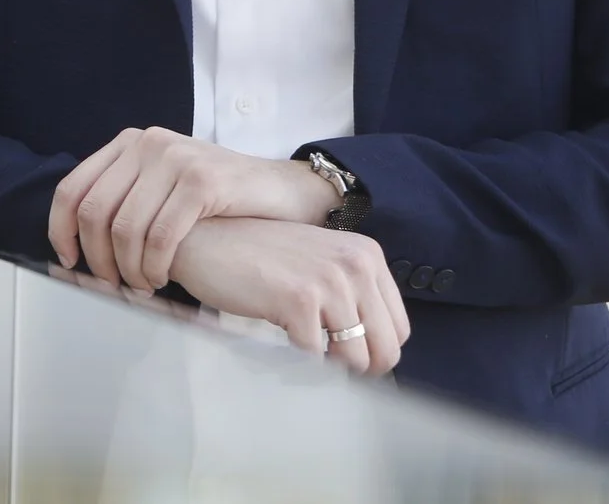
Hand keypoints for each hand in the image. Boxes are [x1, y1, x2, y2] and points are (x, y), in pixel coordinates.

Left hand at [48, 126, 334, 290]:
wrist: (283, 190)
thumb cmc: (220, 199)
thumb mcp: (164, 185)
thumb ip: (126, 198)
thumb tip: (78, 238)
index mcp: (130, 143)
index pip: (73, 189)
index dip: (61, 232)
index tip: (70, 263)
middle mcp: (148, 143)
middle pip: (94, 213)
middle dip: (98, 259)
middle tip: (114, 285)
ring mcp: (176, 159)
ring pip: (125, 229)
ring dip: (129, 270)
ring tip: (144, 285)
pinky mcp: (202, 180)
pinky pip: (161, 236)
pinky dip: (155, 267)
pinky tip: (163, 278)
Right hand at [167, 217, 410, 375]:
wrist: (208, 239)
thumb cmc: (259, 257)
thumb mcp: (320, 262)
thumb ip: (350, 293)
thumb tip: (371, 350)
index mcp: (367, 255)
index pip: (399, 328)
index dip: (375, 352)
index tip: (347, 357)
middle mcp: (356, 265)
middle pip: (387, 350)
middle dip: (359, 369)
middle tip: (328, 368)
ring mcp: (330, 282)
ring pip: (356, 359)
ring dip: (329, 369)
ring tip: (301, 354)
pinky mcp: (299, 301)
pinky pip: (315, 359)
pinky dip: (298, 364)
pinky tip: (279, 345)